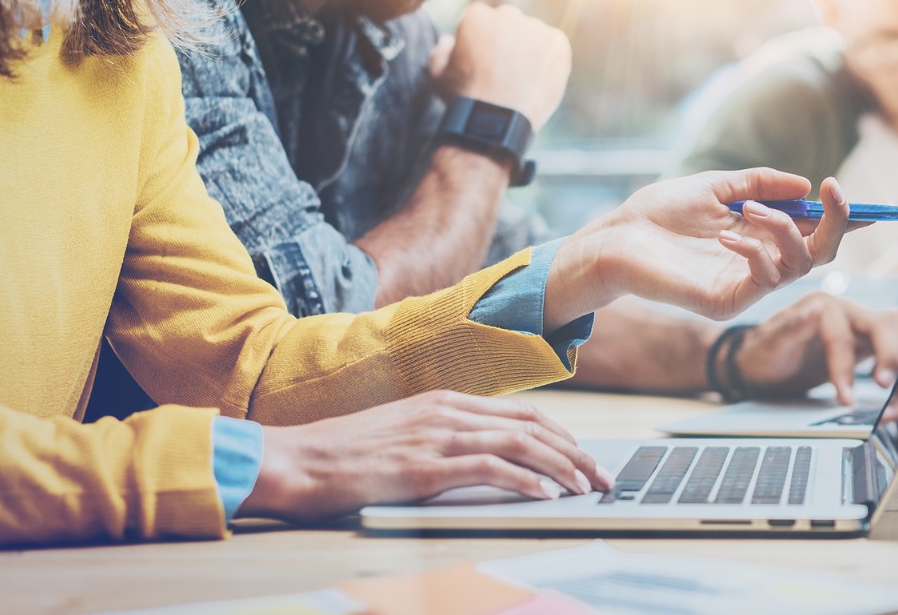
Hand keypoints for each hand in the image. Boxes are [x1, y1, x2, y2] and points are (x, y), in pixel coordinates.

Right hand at [238, 390, 613, 522]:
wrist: (295, 461)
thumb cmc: (343, 455)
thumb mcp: (401, 435)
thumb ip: (440, 438)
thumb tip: (481, 457)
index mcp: (443, 402)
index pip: (521, 412)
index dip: (561, 435)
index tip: (585, 457)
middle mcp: (446, 412)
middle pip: (531, 426)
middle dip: (575, 453)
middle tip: (602, 477)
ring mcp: (435, 436)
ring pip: (519, 443)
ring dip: (562, 468)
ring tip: (587, 488)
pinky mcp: (423, 466)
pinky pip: (489, 468)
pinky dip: (525, 481)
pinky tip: (546, 496)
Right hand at [430, 3, 571, 131]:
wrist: (497, 121)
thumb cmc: (464, 100)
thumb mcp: (437, 77)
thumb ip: (439, 53)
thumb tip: (447, 41)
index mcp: (476, 16)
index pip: (481, 22)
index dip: (481, 46)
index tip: (483, 66)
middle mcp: (507, 15)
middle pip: (508, 25)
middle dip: (506, 44)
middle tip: (504, 74)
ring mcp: (535, 27)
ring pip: (532, 35)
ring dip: (528, 51)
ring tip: (521, 82)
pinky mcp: (557, 42)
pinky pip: (554, 47)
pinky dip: (549, 61)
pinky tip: (536, 81)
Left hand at [545, 169, 857, 329]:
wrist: (617, 237)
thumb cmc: (658, 212)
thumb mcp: (716, 185)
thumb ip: (760, 183)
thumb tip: (806, 185)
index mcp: (759, 234)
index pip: (813, 230)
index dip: (840, 216)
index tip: (849, 193)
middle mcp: (759, 261)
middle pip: (821, 252)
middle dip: (836, 222)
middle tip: (832, 192)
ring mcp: (744, 284)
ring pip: (800, 265)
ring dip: (785, 229)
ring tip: (751, 209)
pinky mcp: (726, 302)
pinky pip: (764, 279)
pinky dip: (756, 251)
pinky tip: (727, 235)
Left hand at [734, 294, 897, 405]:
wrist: (763, 363)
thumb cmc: (764, 353)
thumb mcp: (769, 344)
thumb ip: (791, 327)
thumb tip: (814, 310)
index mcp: (827, 306)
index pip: (846, 334)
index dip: (846, 368)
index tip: (845, 399)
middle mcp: (854, 313)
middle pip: (892, 326)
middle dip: (894, 360)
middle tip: (886, 396)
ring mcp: (869, 331)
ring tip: (897, 407)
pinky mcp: (877, 350)